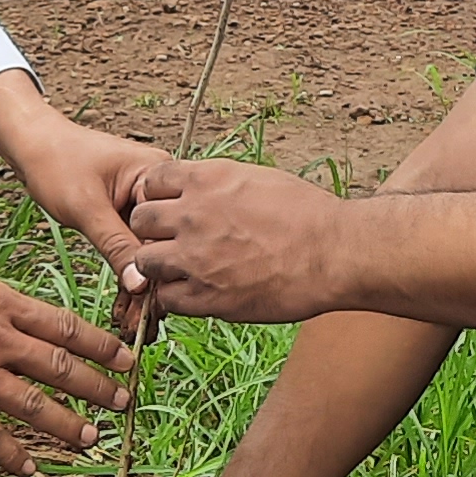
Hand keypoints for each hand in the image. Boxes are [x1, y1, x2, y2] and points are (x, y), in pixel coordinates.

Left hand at [0, 72, 156, 309]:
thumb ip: (115, 245)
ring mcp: (142, 201)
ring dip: (138, 285)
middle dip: (150, 287)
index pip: (167, 231)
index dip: (160, 273)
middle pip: (160, 245)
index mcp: (157, 174)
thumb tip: (141, 285)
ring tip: (133, 326)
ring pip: (146, 251)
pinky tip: (125, 305)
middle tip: (140, 329)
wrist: (32, 143)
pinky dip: (127, 272)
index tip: (152, 313)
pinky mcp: (127, 212)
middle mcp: (158, 187)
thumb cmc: (56, 162)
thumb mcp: (86, 207)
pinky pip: (132, 247)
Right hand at [0, 240, 133, 476]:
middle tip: (124, 400)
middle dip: (97, 385)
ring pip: (33, 403)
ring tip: (92, 438)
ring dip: (68, 424)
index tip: (126, 356)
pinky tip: (31, 469)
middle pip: (59, 364)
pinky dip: (14, 455)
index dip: (101, 344)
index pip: (63, 325)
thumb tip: (15, 318)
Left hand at [127, 155, 357, 323]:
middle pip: (140, 220)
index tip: (170, 207)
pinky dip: (175, 296)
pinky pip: (166, 298)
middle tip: (172, 241)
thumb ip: (219, 184)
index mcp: (207, 180)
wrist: (335, 253)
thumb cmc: (308, 213)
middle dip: (152, 231)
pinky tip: (197, 292)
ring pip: (144, 262)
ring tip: (181, 270)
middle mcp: (193, 215)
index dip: (158, 195)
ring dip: (158, 265)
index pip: (151, 181)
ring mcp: (195, 258)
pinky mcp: (205, 296)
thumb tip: (200, 187)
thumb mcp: (258, 178)